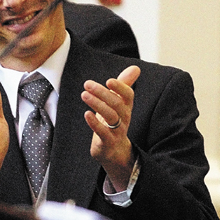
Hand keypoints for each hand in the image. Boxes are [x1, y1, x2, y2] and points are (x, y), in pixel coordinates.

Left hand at [82, 65, 139, 189]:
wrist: (114, 151)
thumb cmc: (115, 122)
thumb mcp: (119, 103)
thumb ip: (124, 85)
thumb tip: (136, 68)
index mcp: (127, 107)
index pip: (128, 95)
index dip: (120, 87)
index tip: (108, 80)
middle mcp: (124, 118)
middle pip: (117, 104)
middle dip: (102, 93)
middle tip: (87, 84)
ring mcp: (117, 131)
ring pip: (110, 116)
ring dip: (97, 104)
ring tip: (84, 95)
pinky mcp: (108, 142)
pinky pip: (103, 132)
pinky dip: (95, 123)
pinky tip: (87, 114)